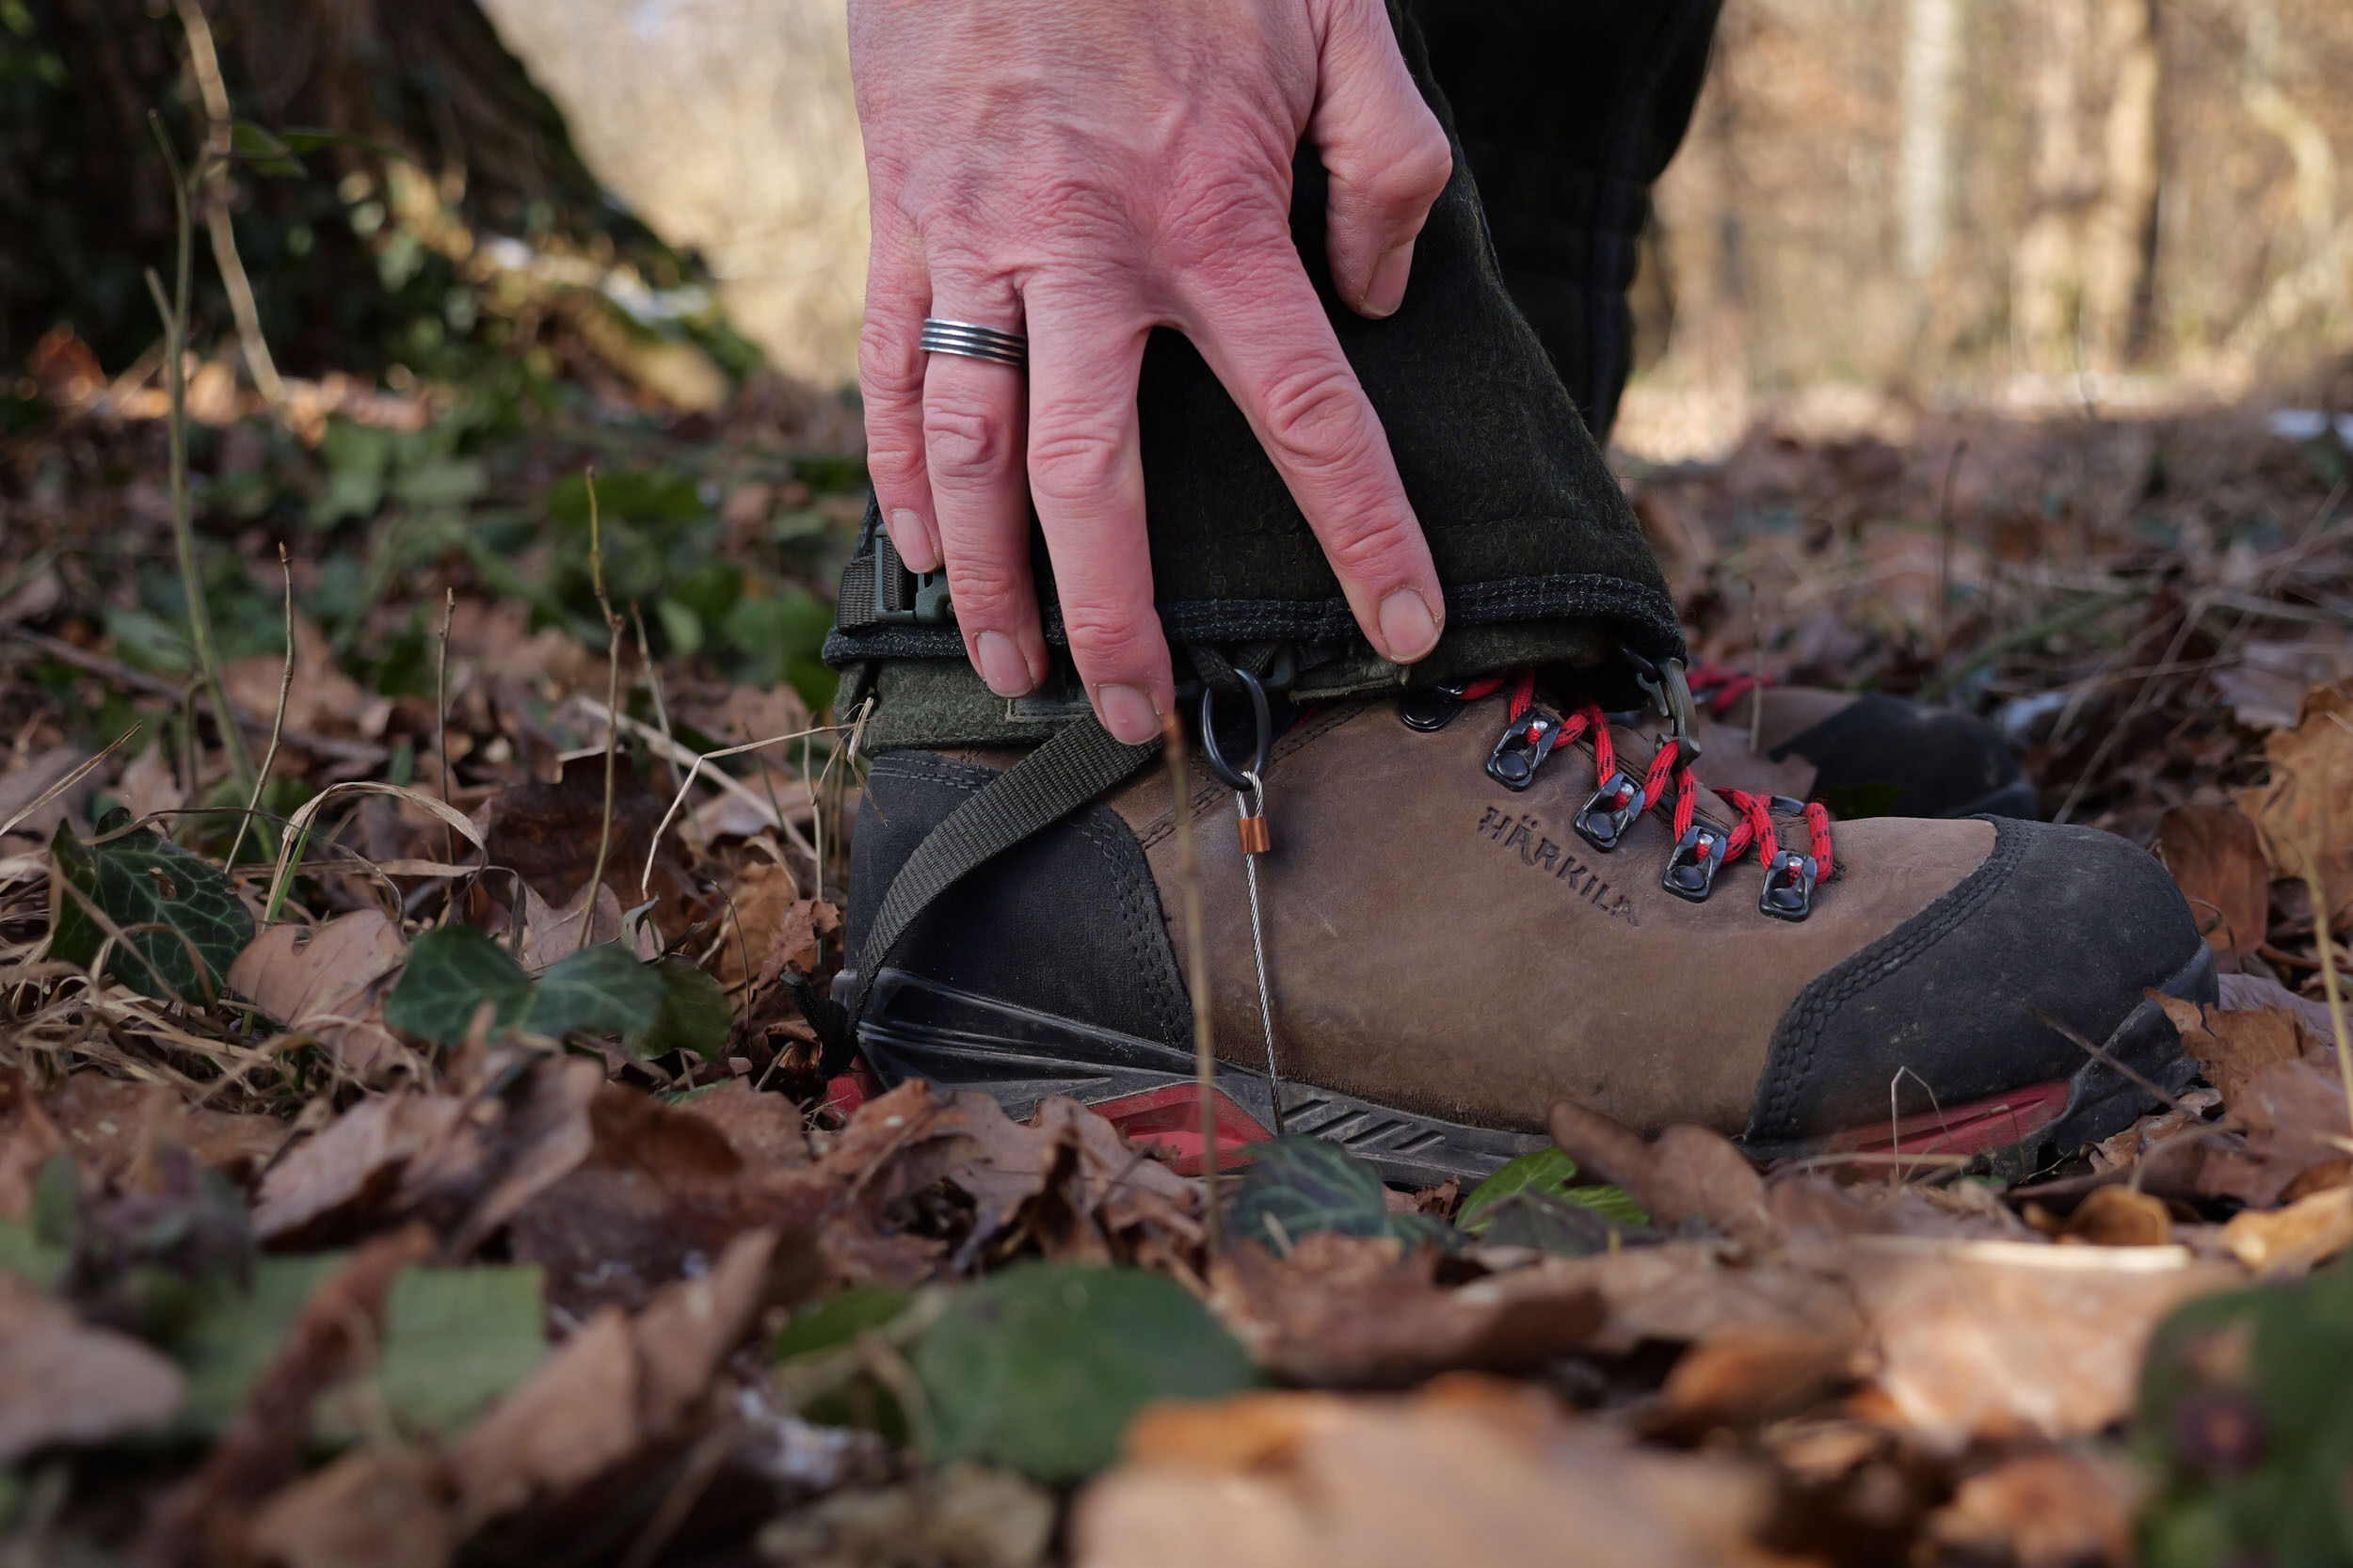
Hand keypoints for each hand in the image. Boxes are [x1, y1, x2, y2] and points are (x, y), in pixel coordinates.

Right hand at [850, 0, 1452, 742]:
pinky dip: (897, 471)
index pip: (1308, 417)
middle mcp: (1090, 256)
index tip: (1402, 629)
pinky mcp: (904, 217)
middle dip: (1117, 618)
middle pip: (1097, 481)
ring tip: (1012, 671)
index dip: (1363, 536)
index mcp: (1215, 220)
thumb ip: (1389, 164)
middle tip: (1137, 717)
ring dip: (991, 580)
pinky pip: (891, 369)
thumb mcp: (1342, 20)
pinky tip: (919, 551)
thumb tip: (1375, 297)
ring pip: (973, 450)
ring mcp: (980, 244)